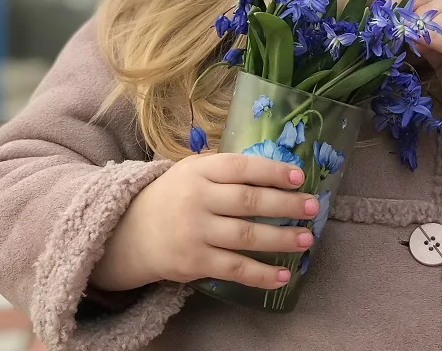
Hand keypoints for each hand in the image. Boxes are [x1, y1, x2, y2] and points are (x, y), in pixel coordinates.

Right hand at [90, 153, 317, 291]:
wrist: (128, 233)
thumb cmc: (173, 196)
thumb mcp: (192, 171)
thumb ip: (226, 169)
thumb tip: (275, 168)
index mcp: (200, 171)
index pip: (242, 168)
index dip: (272, 171)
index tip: (299, 176)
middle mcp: (198, 199)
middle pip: (249, 201)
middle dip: (286, 204)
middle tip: (313, 207)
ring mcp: (195, 232)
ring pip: (246, 236)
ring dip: (281, 238)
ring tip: (307, 239)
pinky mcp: (194, 263)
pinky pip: (234, 269)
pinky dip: (261, 274)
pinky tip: (283, 274)